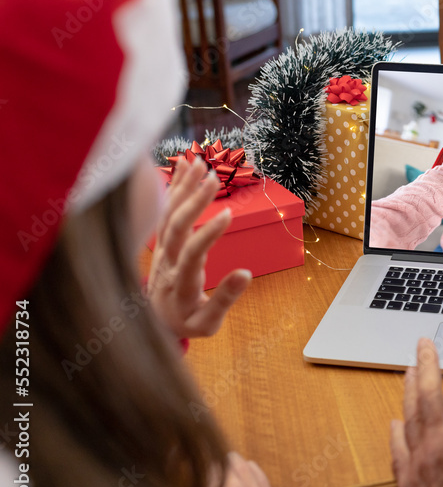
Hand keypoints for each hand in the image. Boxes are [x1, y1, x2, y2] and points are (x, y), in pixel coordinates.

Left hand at [148, 158, 251, 338]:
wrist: (152, 322)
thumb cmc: (186, 322)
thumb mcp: (208, 324)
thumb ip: (225, 299)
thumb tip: (247, 274)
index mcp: (180, 283)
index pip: (192, 254)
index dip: (208, 233)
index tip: (228, 214)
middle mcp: (166, 262)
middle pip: (175, 228)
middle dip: (194, 201)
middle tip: (214, 178)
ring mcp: (160, 249)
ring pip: (167, 215)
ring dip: (183, 187)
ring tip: (201, 162)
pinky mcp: (161, 241)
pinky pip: (165, 210)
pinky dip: (174, 187)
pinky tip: (186, 165)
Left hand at [390, 335, 442, 486]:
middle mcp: (437, 443)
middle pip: (428, 392)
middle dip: (427, 363)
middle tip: (425, 342)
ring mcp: (418, 462)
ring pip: (409, 414)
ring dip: (409, 388)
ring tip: (409, 368)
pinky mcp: (407, 482)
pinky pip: (397, 449)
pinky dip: (396, 431)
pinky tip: (394, 422)